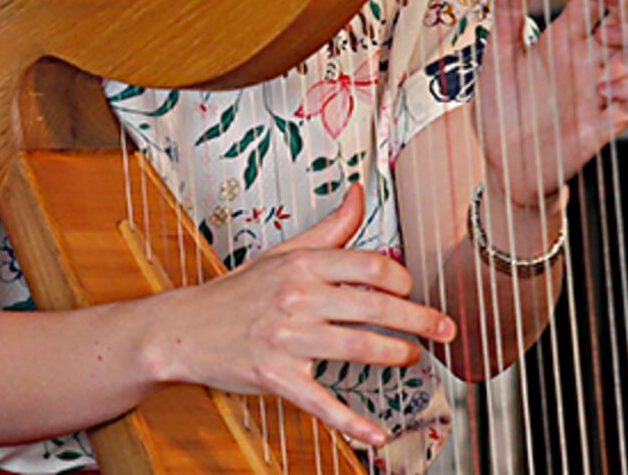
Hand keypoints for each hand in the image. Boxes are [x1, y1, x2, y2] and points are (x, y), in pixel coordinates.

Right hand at [144, 184, 454, 446]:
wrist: (184, 328)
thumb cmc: (238, 292)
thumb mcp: (283, 252)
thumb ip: (329, 228)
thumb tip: (358, 193)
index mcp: (303, 265)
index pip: (369, 265)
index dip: (402, 278)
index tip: (413, 289)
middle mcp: (297, 298)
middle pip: (373, 306)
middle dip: (418, 319)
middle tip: (444, 329)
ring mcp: (285, 339)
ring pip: (356, 347)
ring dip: (395, 354)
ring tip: (413, 357)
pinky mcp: (274, 376)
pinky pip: (320, 401)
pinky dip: (351, 421)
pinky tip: (375, 433)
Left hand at [474, 0, 627, 208]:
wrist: (501, 164)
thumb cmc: (503, 108)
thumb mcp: (498, 55)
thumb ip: (508, 11)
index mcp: (564, 37)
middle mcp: (587, 60)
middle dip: (625, 2)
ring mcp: (598, 91)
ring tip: (608, 41)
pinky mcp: (603, 125)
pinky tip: (607, 88)